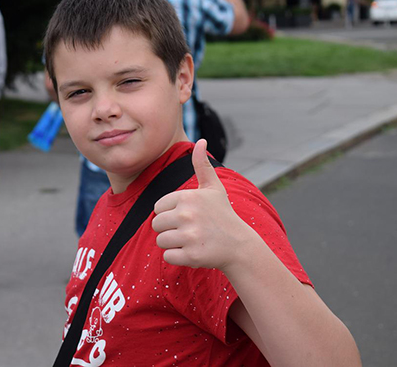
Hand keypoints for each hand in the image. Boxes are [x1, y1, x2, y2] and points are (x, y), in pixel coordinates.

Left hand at [152, 139, 256, 270]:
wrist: (239, 245)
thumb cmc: (222, 215)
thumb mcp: (214, 188)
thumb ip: (202, 165)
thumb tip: (200, 140)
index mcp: (187, 197)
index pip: (158, 208)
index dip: (169, 213)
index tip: (187, 216)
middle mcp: (187, 214)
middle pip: (156, 225)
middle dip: (169, 229)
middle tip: (189, 230)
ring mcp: (189, 236)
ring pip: (160, 241)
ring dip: (173, 243)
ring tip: (191, 240)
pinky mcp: (191, 255)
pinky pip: (168, 256)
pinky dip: (177, 257)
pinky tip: (193, 252)